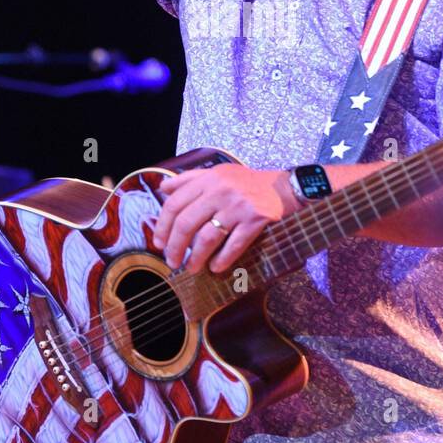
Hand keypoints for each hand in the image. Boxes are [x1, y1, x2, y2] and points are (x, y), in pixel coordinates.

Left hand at [151, 164, 300, 275]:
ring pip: (207, 237)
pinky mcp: (255, 220)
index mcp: (208, 179)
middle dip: (175, 246)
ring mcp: (238, 206)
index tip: (159, 243)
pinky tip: (215, 268)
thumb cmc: (247, 183)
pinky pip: (234, 245)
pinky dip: (222, 260)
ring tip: (191, 268)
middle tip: (172, 261)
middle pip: (186, 223)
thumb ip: (189, 179)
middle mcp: (220, 191)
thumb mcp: (218, 174)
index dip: (163, 226)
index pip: (175, 203)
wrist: (284, 187)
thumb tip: (163, 188)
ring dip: (196, 258)